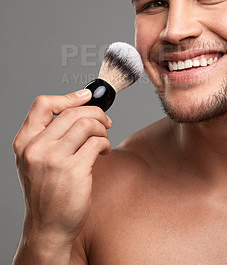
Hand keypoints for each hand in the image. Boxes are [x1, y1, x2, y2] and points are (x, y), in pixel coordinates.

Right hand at [13, 90, 111, 253]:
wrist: (48, 226)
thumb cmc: (46, 191)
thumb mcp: (35, 160)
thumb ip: (49, 135)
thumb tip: (78, 107)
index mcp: (24, 142)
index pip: (42, 104)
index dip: (68, 97)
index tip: (85, 97)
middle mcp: (36, 148)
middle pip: (72, 113)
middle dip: (96, 113)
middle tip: (105, 121)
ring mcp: (55, 159)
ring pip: (87, 124)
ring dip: (102, 129)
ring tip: (103, 140)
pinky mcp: (74, 170)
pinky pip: (97, 143)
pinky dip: (105, 143)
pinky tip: (104, 152)